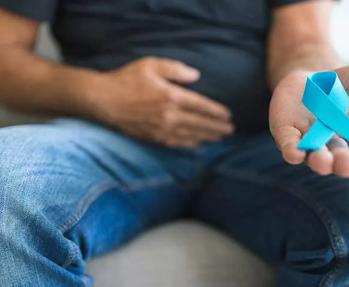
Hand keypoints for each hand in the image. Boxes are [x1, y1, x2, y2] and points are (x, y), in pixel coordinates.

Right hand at [92, 57, 233, 147]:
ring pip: (191, 135)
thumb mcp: (151, 65)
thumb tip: (196, 76)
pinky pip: (177, 143)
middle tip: (231, 130)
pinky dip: (191, 144)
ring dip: (208, 137)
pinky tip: (199, 144)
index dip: (216, 112)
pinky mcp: (153, 138)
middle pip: (200, 123)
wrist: (102, 100)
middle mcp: (169, 115)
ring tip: (220, 137)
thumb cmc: (126, 80)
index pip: (201, 106)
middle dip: (217, 127)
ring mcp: (162, 129)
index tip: (228, 115)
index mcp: (171, 96)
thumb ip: (176, 69)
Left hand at [269, 66, 348, 177]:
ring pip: (314, 156)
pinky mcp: (287, 132)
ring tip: (323, 162)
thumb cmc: (342, 84)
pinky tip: (294, 154)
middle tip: (347, 166)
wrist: (309, 78)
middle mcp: (331, 143)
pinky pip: (289, 144)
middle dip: (343, 164)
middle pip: (338, 159)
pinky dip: (292, 150)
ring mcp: (308, 140)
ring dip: (318, 160)